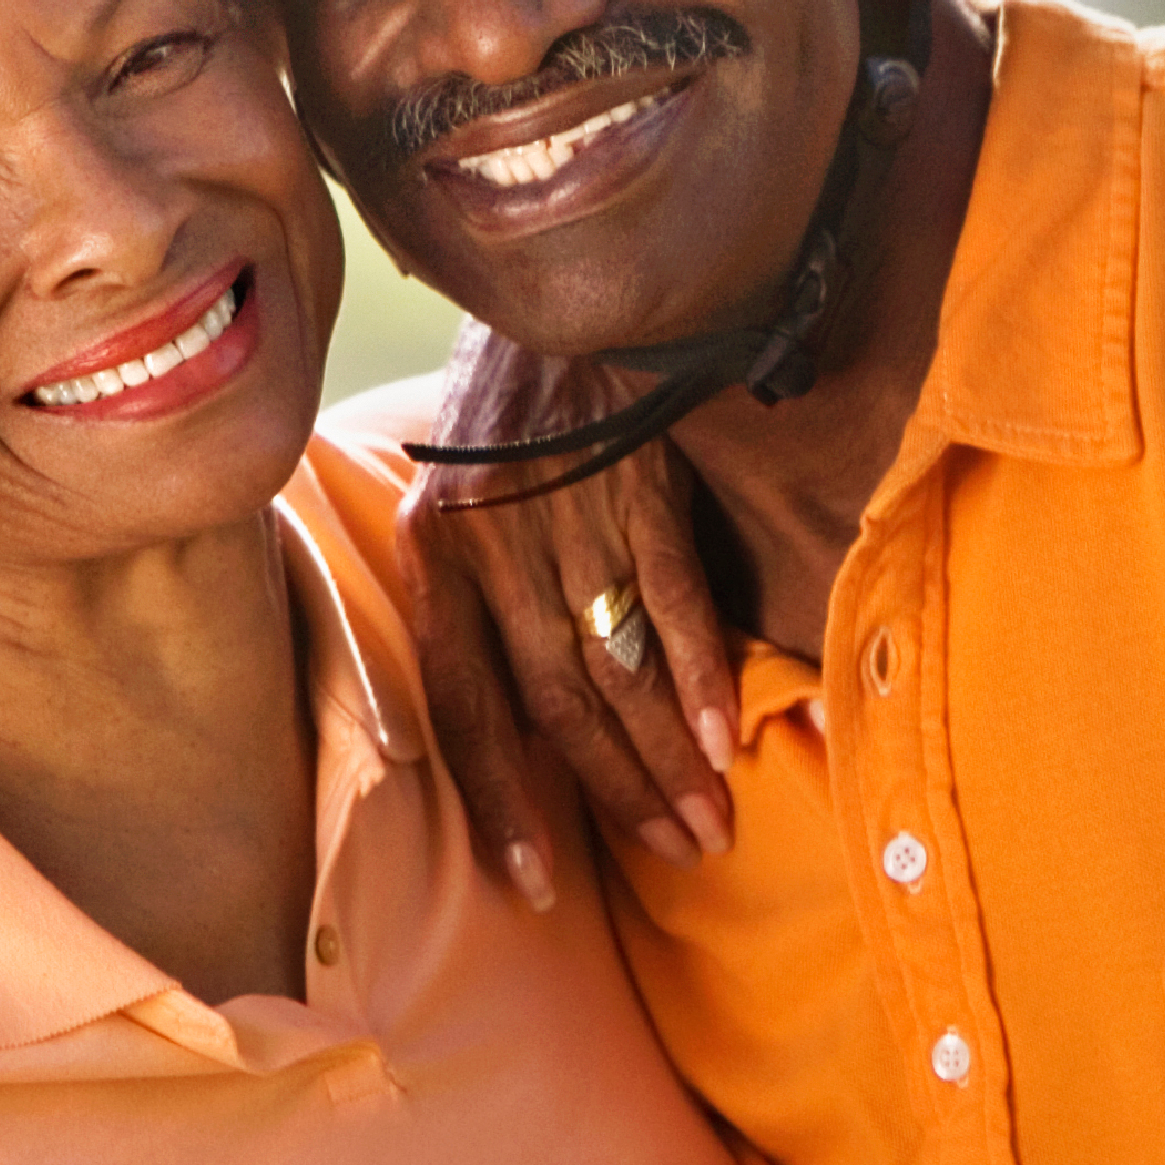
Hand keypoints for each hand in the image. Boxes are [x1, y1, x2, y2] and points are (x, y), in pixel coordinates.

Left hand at [395, 326, 738, 911]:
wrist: (560, 282)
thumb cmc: (509, 402)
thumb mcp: (460, 493)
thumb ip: (480, 593)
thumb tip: (527, 711)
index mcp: (437, 559)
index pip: (467, 709)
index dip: (504, 802)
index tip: (538, 882)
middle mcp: (492, 549)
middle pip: (555, 707)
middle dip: (617, 795)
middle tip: (676, 854)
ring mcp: (567, 518)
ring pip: (617, 668)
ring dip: (666, 757)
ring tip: (707, 821)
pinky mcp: (638, 482)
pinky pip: (673, 598)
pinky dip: (702, 673)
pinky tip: (726, 735)